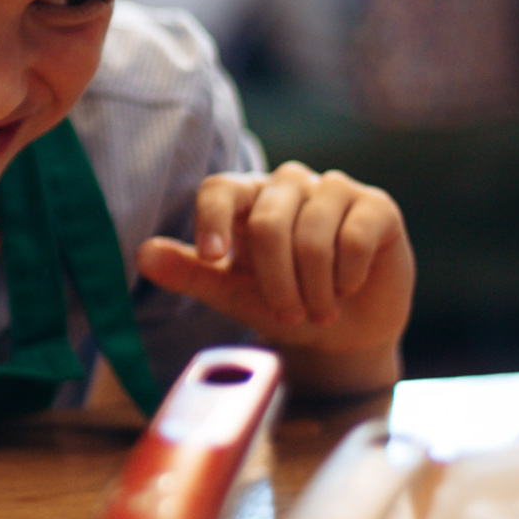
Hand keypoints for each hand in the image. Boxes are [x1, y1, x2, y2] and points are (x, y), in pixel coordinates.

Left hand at [137, 163, 414, 355]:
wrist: (346, 333)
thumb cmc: (286, 306)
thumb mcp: (232, 294)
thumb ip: (190, 273)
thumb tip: (142, 254)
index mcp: (247, 200)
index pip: (220, 188)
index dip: (212, 219)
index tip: (211, 258)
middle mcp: (288, 185)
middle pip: (268, 221)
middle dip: (276, 281)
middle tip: (290, 315)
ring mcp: (334, 190)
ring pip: (312, 232)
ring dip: (315, 287)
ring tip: (320, 310)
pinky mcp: (376, 206)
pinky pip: (354, 237)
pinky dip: (348, 276)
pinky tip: (350, 287)